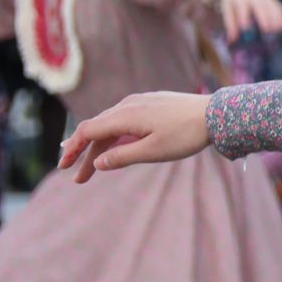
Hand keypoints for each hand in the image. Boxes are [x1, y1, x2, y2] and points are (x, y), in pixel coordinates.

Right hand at [59, 92, 212, 183]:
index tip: (65, 167)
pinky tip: (116, 148)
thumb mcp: (153, 151)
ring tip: (95, 167)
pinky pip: (125, 120)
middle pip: (97, 130)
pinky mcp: (151, 104)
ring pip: (112, 125)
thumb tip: (97, 163)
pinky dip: (116, 136)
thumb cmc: (186, 134)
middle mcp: (127, 105)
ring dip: (102, 146)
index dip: (73, 149)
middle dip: (86, 154)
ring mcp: (140, 102)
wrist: (216, 114)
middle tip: (79, 178)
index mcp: (124, 116)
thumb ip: (122, 157)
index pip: (87, 131)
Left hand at [218, 0, 281, 41]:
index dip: (244, 17)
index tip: (246, 29)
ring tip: (276, 33)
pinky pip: (279, 8)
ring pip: (273, 8)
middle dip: (265, 19)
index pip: (242, 7)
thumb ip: (230, 23)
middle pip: (261, 7)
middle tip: (266, 32)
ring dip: (276, 20)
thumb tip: (232, 40)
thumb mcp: (227, 7)